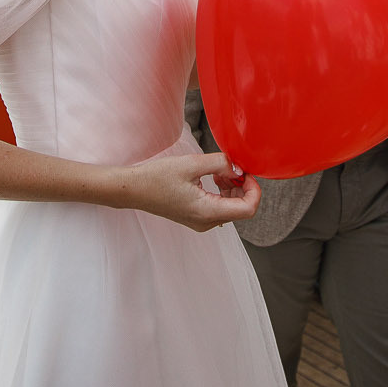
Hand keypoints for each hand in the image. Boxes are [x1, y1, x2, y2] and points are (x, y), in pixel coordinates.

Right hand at [119, 152, 261, 232]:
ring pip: (232, 209)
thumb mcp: (192, 164)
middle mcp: (207, 222)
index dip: (254, 190)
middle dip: (242, 186)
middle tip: (231, 167)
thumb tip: (239, 168)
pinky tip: (213, 178)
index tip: (246, 172)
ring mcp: (201, 222)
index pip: (248, 209)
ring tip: (220, 171)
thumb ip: (220, 164)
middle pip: (241, 209)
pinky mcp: (196, 218)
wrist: (134, 190)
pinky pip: (220, 208)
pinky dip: (222, 193)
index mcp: (207, 212)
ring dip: (232, 188)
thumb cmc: (157, 177)